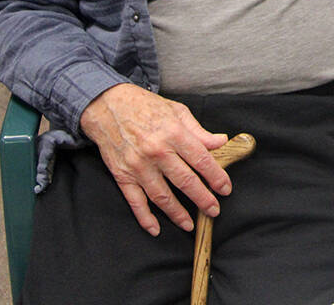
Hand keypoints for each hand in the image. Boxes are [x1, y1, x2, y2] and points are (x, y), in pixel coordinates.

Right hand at [79, 83, 231, 235]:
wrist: (108, 105)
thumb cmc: (145, 106)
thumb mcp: (177, 111)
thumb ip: (199, 131)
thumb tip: (221, 142)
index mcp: (173, 133)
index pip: (201, 160)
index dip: (216, 177)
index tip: (225, 189)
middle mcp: (156, 151)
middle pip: (185, 181)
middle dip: (202, 199)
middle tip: (214, 210)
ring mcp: (138, 165)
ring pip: (162, 196)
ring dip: (177, 213)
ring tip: (190, 224)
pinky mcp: (122, 175)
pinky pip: (135, 201)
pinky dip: (144, 218)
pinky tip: (155, 228)